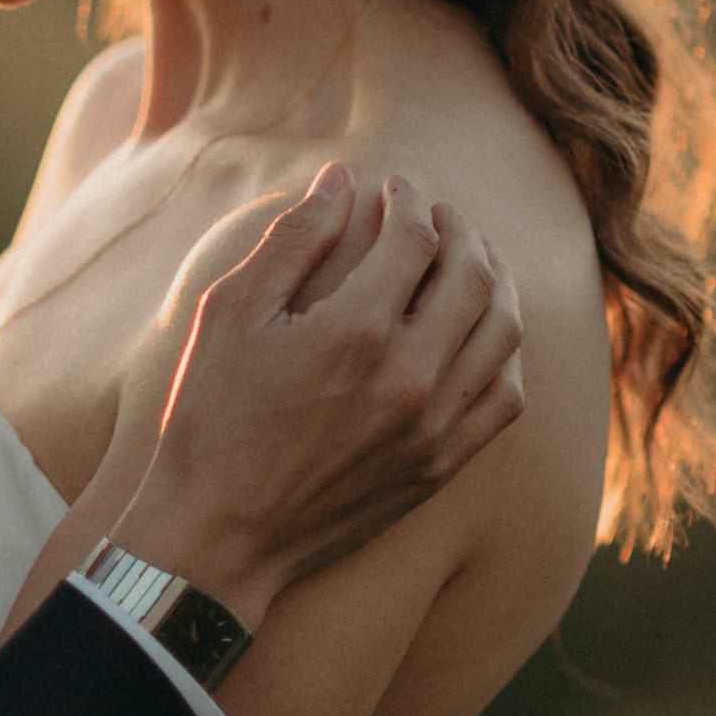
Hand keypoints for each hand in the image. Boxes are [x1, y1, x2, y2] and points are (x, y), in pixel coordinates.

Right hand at [110, 163, 524, 627]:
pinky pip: (505, 395)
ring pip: (501, 330)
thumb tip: (341, 182)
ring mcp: (432, 424)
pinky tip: (482, 333)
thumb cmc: (210, 419)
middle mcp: (408, 374)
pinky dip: (504, 350)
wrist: (219, 534)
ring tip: (471, 259)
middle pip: (471, 273)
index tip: (392, 188)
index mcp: (354, 329)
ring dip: (494, 280)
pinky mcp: (440, 464)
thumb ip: (292, 241)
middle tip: (436, 214)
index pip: (414, 236)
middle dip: (458, 229)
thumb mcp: (229, 315)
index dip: (408, 199)